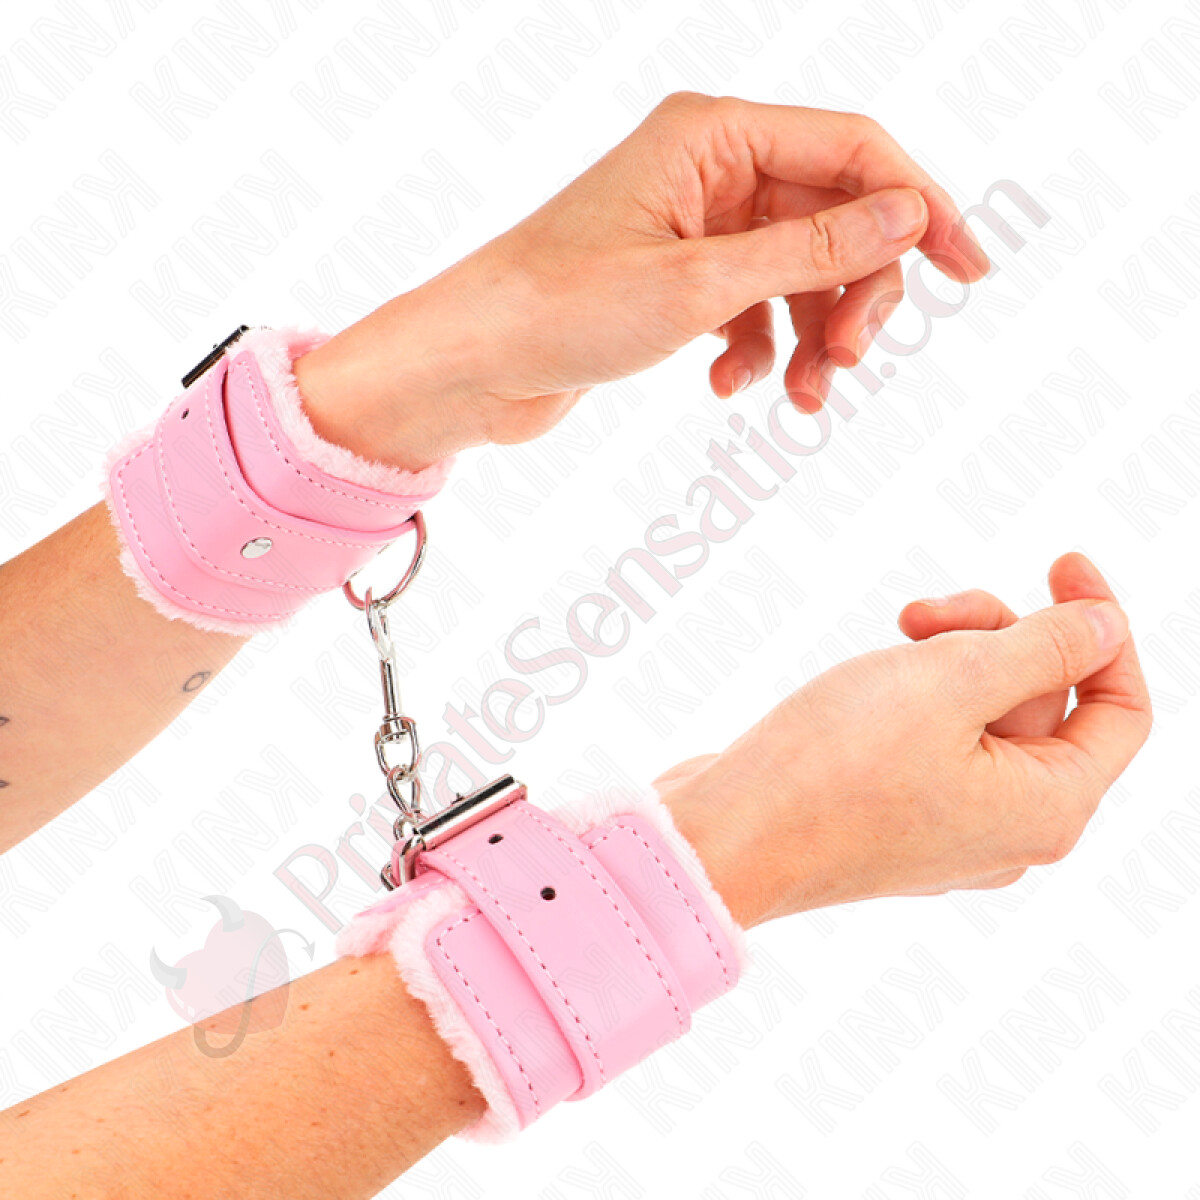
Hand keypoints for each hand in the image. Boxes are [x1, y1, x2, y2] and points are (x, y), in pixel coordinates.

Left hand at [293, 93, 990, 468]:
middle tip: (854, 361)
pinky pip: (753, 306)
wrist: (474, 365)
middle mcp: (708, 169)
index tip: (967, 272)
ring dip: (812, 337)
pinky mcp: (677, 279)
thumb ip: (812, 249)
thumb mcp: (701, 284)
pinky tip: (732, 390)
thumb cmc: (561, 309)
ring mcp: (693, 225)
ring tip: (804, 401)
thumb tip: (909, 217)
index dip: (920, 207)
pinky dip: (758, 350)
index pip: (853, 149)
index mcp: (713, 135)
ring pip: (797, 271)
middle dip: (856, 293)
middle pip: (833, 215)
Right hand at [657, 553, 1151, 928]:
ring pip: (981, 716)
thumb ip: (1044, 648)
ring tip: (889, 640)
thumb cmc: (835, 766)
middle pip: (1042, 704)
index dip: (1102, 627)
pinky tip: (866, 682)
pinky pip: (934, 741)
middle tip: (922, 615)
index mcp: (1047, 809)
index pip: (1121, 710)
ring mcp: (947, 828)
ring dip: (946, 660)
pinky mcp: (894, 816)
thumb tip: (1106, 627)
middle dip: (992, 636)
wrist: (723, 837)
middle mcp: (1008, 831)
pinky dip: (915, 697)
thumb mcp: (954, 682)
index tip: (1061, 564)